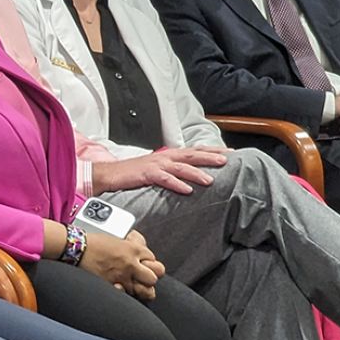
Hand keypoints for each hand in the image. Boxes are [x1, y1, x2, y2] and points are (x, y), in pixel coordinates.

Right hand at [79, 229, 164, 299]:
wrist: (75, 248)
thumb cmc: (92, 242)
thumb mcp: (116, 238)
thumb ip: (130, 245)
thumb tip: (137, 245)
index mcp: (133, 249)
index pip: (153, 259)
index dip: (148, 263)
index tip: (142, 264)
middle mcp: (131, 263)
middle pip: (155, 276)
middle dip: (150, 277)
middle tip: (142, 277)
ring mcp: (122, 276)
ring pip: (145, 290)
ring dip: (140, 289)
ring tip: (133, 286)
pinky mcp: (111, 285)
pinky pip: (126, 295)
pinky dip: (124, 293)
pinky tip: (120, 288)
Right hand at [90, 147, 228, 193]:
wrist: (109, 174)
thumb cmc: (132, 173)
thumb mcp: (155, 169)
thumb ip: (171, 170)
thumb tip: (188, 177)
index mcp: (168, 155)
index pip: (194, 149)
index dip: (212, 150)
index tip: (230, 153)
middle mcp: (164, 157)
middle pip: (191, 154)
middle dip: (210, 157)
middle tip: (227, 161)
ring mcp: (156, 165)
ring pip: (181, 167)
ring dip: (196, 173)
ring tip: (210, 180)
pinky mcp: (146, 174)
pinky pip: (165, 179)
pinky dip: (177, 184)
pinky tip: (187, 190)